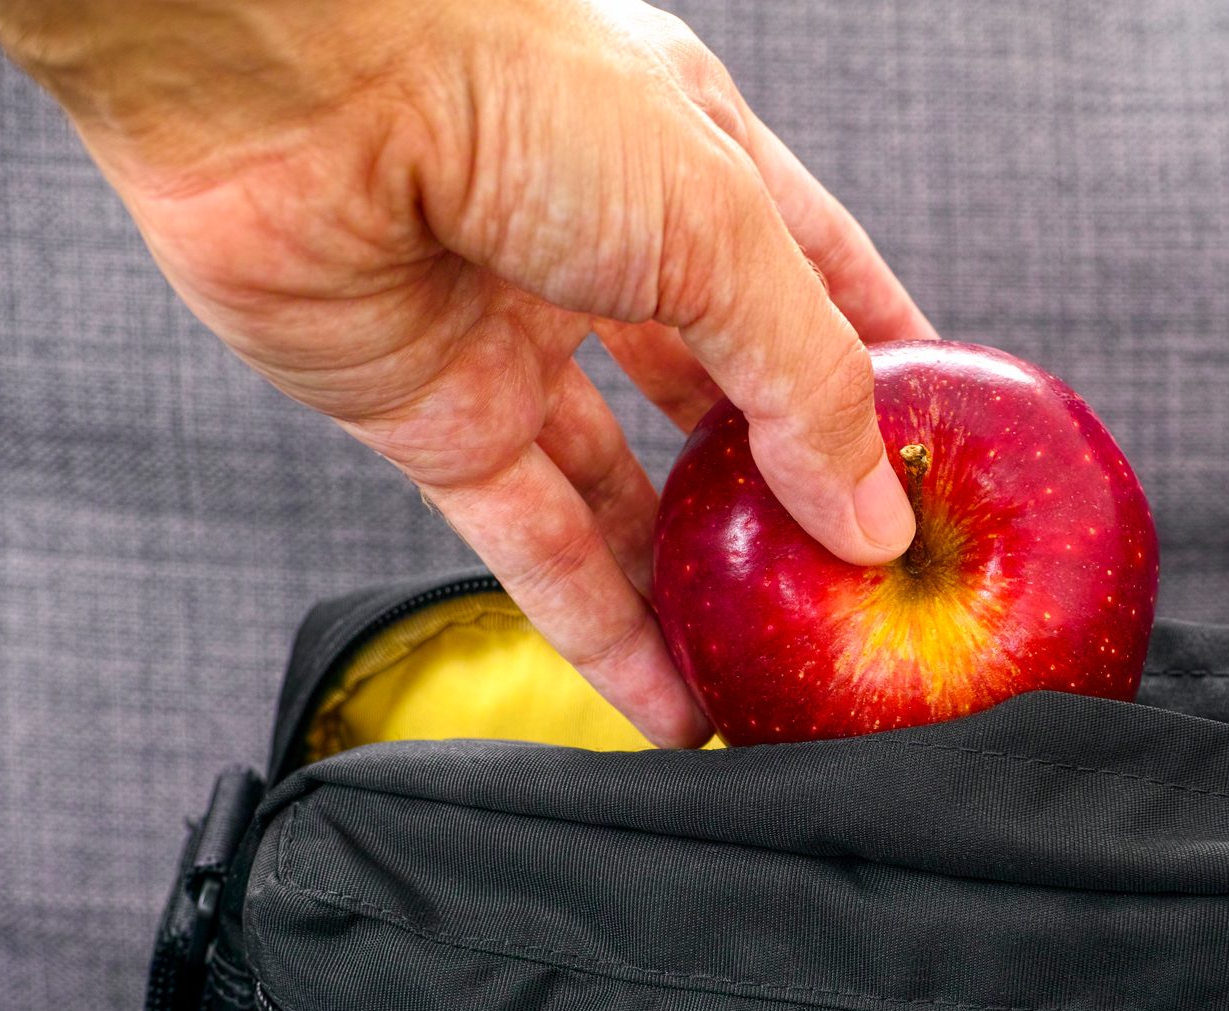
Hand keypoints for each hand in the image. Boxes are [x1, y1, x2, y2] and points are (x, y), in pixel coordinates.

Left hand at [0, 0, 933, 745]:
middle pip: (719, 404)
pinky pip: (536, 544)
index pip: (817, 282)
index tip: (936, 463)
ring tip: (766, 677)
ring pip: (627, 493)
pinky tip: (667, 703)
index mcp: (692, 167)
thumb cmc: (507, 93)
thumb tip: (875, 523)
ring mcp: (518, 339)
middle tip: (851, 592)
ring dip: (693, 587)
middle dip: (784, 498)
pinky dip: (601, 627)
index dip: (880, 368)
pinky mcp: (436, 418)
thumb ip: (806, 380)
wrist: (291, 89)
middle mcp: (607, 252)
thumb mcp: (718, 229)